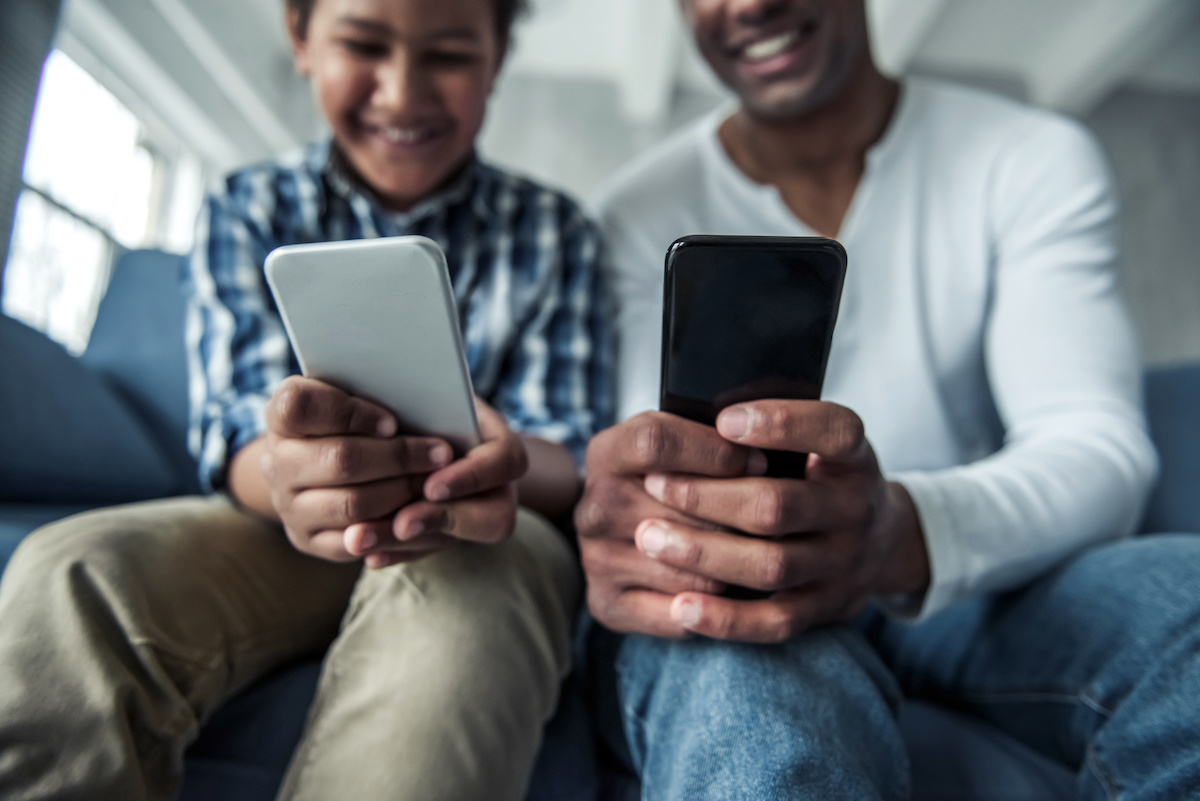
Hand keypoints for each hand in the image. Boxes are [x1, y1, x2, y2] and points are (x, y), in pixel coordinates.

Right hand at [261, 376, 455, 564]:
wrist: (313, 466)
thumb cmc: (349, 420)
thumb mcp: (352, 394)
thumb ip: (372, 391)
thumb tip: (421, 400)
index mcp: (281, 415)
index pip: (302, 406)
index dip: (352, 413)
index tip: (393, 422)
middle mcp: (275, 461)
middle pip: (341, 459)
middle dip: (399, 457)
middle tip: (441, 454)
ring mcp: (288, 505)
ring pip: (352, 505)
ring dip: (402, 493)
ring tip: (435, 482)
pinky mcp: (307, 539)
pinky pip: (353, 543)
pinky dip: (391, 529)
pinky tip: (419, 513)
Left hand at [344, 398, 528, 568]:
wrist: (415, 417)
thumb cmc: (420, 397)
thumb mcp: (426, 391)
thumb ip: (421, 400)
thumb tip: (398, 407)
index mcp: (498, 441)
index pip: (507, 461)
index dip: (473, 477)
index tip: (432, 485)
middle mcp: (496, 484)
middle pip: (496, 517)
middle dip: (444, 520)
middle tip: (402, 523)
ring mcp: (473, 513)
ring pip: (456, 542)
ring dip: (408, 543)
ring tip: (362, 538)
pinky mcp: (444, 535)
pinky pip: (426, 553)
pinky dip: (396, 552)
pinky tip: (368, 552)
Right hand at [575, 412, 767, 637]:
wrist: (619, 525)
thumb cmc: (670, 475)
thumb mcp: (679, 439)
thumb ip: (710, 434)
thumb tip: (763, 455)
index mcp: (606, 453)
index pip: (656, 442)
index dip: (716, 452)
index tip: (760, 461)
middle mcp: (592, 508)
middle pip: (683, 513)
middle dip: (739, 518)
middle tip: (774, 519)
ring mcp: (596, 559)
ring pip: (692, 572)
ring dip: (734, 566)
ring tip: (754, 552)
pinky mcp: (607, 603)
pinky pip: (679, 618)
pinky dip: (712, 609)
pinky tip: (727, 588)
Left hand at [635, 401, 928, 642]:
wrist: (883, 543)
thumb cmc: (821, 478)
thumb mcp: (819, 443)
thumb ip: (775, 431)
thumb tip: (699, 419)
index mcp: (853, 457)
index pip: (832, 431)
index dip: (780, 424)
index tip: (723, 420)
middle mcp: (855, 510)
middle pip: (778, 505)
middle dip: (706, 495)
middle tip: (652, 485)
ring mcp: (843, 564)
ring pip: (771, 565)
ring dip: (703, 552)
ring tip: (649, 538)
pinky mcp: (825, 608)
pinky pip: (775, 622)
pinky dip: (726, 619)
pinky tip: (681, 607)